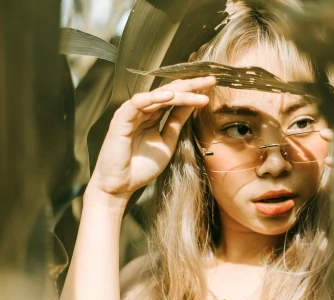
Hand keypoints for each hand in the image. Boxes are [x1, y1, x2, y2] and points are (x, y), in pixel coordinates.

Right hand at [89, 76, 216, 201]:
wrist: (121, 186)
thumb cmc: (141, 167)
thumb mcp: (167, 142)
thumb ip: (176, 123)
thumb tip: (193, 104)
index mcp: (152, 116)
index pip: (174, 98)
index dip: (193, 91)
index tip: (212, 86)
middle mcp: (142, 111)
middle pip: (168, 91)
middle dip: (190, 85)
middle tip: (210, 80)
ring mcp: (131, 113)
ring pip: (157, 95)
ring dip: (179, 92)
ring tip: (198, 91)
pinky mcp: (121, 119)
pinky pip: (138, 103)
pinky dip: (154, 98)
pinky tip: (170, 96)